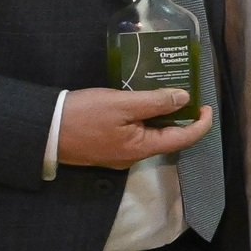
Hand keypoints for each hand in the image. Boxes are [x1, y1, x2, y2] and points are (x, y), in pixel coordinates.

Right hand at [61, 85, 212, 170]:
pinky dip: (144, 119)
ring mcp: (119, 154)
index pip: (183, 139)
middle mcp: (133, 156)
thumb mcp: (122, 104)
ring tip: (166, 93)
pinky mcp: (107, 147)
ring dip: (161, 116)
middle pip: (167, 138)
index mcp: (142, 148)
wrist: (44, 130)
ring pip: (150, 135)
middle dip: (181, 117)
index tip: (207, 106)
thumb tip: (184, 99)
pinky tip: (142, 102)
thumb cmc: (84, 115)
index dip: (200, 124)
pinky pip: (134, 134)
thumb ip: (154, 102)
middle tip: (186, 94)